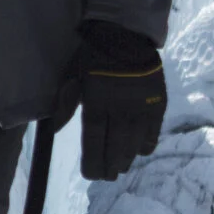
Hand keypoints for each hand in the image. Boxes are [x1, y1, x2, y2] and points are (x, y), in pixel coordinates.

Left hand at [77, 21, 164, 180]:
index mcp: (96, 103)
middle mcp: (120, 109)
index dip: (93, 162)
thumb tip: (54, 130)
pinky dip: (145, 146)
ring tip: (119, 167)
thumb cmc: (93, 58)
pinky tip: (139, 151)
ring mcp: (142, 108)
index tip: (90, 174)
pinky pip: (153, 133)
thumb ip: (64, 104)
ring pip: (135, 145)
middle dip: (110, 167)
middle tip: (106, 176)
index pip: (94, 142)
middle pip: (116, 149)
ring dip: (126, 160)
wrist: (126, 36)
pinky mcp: (158, 105)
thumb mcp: (72, 77)